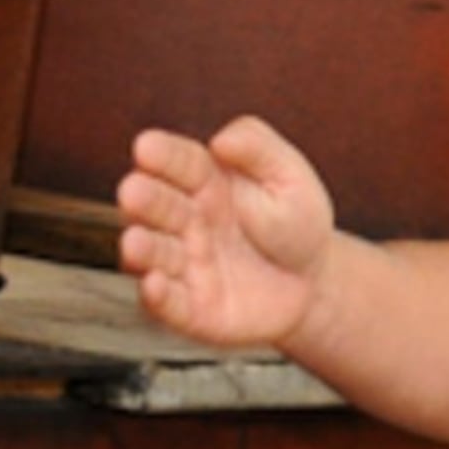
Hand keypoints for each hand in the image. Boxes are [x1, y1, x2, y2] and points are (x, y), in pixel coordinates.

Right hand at [115, 117, 335, 348]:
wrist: (316, 283)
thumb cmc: (296, 221)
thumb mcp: (289, 176)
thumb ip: (257, 148)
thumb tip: (221, 140)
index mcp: (206, 181)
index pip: (181, 163)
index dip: (163, 156)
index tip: (146, 146)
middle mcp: (187, 221)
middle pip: (159, 206)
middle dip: (144, 200)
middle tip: (133, 192)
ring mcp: (186, 264)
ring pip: (155, 255)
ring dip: (141, 248)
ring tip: (135, 242)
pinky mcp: (192, 309)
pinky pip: (169, 304)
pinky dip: (157, 297)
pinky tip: (153, 284)